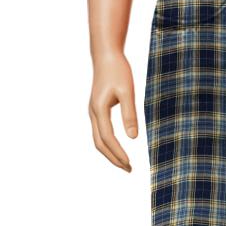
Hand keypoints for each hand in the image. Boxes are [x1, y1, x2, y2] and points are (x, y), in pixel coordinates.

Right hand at [89, 52, 138, 170]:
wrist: (106, 55)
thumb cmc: (118, 71)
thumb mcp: (127, 91)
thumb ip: (129, 114)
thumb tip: (133, 138)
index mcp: (99, 109)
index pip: (108, 138)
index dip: (118, 153)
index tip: (130, 164)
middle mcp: (93, 112)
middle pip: (99, 143)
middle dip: (113, 158)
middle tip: (129, 169)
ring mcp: (93, 111)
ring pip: (98, 139)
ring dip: (110, 153)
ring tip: (125, 163)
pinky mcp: (96, 109)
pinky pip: (99, 132)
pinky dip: (108, 143)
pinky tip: (118, 147)